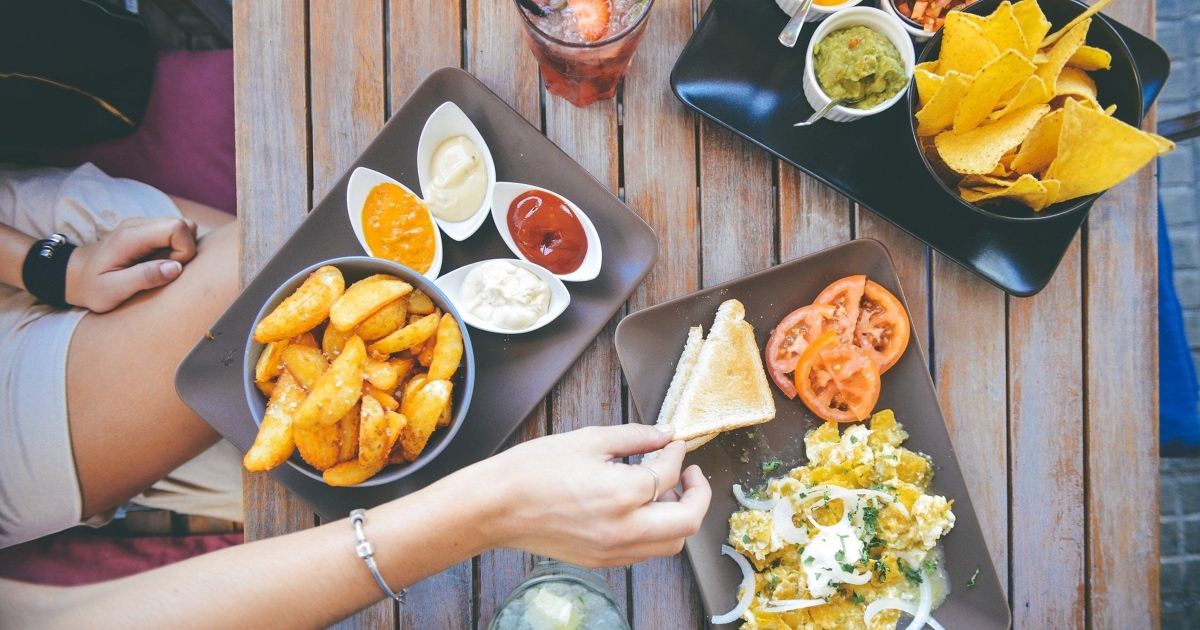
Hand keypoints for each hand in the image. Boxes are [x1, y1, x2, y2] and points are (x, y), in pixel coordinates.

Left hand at [64, 217, 198, 312]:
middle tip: (162, 269)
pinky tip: (155, 262)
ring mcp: (142, 224)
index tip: (169, 269)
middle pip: (184, 225)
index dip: (184, 250)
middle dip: (184, 250)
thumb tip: (176, 267)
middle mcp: (139, 224)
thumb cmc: (92, 287)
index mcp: (131, 236)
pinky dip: (174, 249)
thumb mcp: (114, 290)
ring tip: (158, 266)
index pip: (177, 228)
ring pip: (182, 228)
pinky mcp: (146, 230)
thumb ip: (144, 278)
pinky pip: (174, 233)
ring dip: (180, 250)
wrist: (74, 275)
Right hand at [482, 424, 710, 567]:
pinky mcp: (602, 562)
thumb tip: (665, 434)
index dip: (677, 454)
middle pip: (688, 521)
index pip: (668, 474)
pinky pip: (645, 552)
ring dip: (679, 517)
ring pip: (671, 544)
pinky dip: (656, 532)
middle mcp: (623, 529)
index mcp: (621, 494)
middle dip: (698, 494)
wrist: (496, 506)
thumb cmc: (534, 469)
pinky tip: (641, 509)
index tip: (674, 443)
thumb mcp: (589, 440)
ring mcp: (613, 551)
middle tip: (691, 474)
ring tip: (665, 492)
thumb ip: (635, 437)